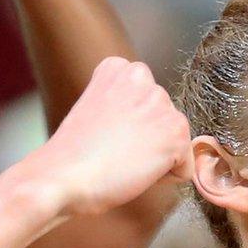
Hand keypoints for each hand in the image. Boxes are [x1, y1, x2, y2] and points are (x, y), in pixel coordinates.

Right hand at [20, 58, 191, 217]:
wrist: (63, 178)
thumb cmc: (73, 156)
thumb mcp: (97, 111)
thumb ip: (127, 107)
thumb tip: (153, 127)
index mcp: (119, 68)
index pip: (147, 104)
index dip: (129, 129)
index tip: (104, 134)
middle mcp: (142, 76)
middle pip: (164, 123)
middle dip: (147, 142)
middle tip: (113, 150)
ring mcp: (161, 103)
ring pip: (175, 144)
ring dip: (155, 160)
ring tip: (122, 159)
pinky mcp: (176, 133)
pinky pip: (184, 168)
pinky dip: (165, 178)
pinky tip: (135, 171)